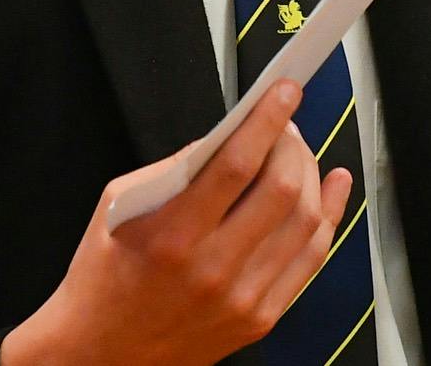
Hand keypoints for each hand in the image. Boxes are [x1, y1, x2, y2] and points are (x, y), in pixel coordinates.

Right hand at [1, 79, 353, 365]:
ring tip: (299, 152)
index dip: (266, 120)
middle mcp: (212, 270)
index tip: (283, 91)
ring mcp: (242, 299)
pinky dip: (328, 217)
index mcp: (172, 235)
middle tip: (286, 122)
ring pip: (305, 223)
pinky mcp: (259, 318)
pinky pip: (310, 260)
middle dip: (292, 143)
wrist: (100, 354)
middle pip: (280, 190)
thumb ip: (177, 168)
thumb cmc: (104, 275)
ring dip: (311, 174)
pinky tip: (330, 188)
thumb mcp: (120, 205)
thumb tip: (230, 135)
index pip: (236, 164)